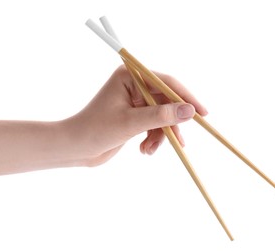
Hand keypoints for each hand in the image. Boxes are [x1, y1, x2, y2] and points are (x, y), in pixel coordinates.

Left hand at [63, 65, 207, 166]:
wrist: (73, 149)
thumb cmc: (94, 131)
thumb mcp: (131, 124)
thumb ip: (162, 116)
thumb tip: (190, 111)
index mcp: (129, 76)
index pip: (166, 82)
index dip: (186, 97)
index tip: (202, 113)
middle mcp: (134, 85)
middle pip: (167, 101)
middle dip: (171, 123)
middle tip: (181, 139)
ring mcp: (135, 101)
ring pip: (163, 116)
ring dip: (161, 135)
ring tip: (150, 149)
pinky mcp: (136, 117)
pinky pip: (156, 125)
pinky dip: (154, 139)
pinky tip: (145, 150)